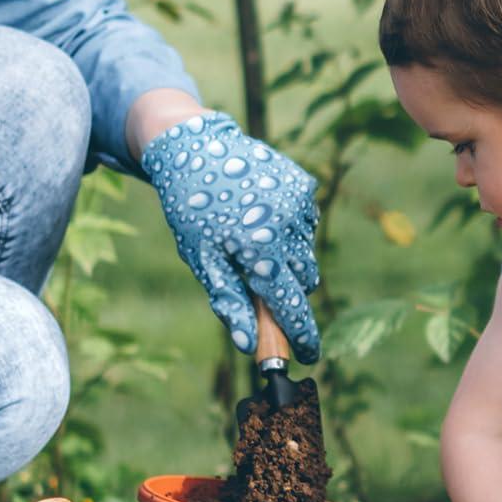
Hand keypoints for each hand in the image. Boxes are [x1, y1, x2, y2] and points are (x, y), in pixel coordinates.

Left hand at [141, 111, 321, 363]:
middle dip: (287, 288)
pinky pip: (307, 225)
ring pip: (307, 253)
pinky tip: (263, 213)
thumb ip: (229, 301)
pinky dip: (290, 229)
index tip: (308, 355)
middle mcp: (286, 227)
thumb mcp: (202, 258)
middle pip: (304, 281)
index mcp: (258, 249)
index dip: (301, 334)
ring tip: (254, 236)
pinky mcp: (304, 186)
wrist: (194, 146)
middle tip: (258, 276)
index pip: (290, 305)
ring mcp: (299, 204)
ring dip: (287, 257)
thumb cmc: (192, 209)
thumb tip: (247, 344)